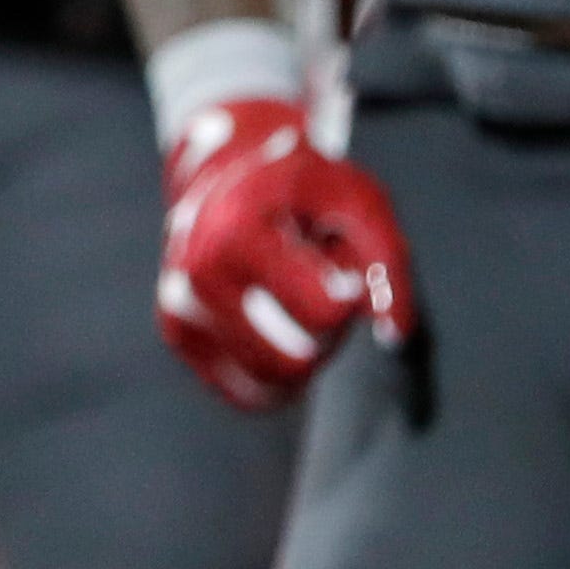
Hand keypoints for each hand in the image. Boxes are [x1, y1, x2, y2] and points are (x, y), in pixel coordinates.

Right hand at [156, 97, 414, 410]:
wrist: (230, 174)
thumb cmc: (304, 193)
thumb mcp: (359, 203)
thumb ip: (387, 265)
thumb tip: (392, 337)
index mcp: (236, 230)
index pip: (323, 314)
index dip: (350, 296)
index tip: (342, 262)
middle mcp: (196, 270)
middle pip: (297, 359)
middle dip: (326, 335)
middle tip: (319, 287)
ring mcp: (179, 304)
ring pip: (272, 384)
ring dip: (303, 354)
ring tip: (294, 300)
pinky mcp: (177, 333)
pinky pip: (247, 393)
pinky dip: (277, 374)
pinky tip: (274, 323)